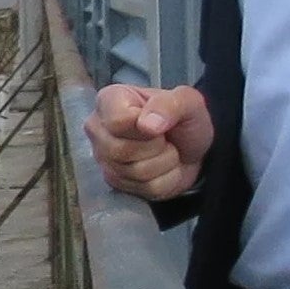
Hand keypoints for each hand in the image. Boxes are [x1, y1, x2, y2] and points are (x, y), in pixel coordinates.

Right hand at [85, 84, 213, 202]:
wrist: (192, 148)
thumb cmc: (185, 119)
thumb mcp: (187, 102)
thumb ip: (168, 105)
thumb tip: (146, 125)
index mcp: (109, 100)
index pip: (117, 122)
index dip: (144, 127)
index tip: (159, 123)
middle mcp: (98, 129)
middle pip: (121, 150)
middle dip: (156, 147)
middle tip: (165, 137)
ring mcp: (103, 158)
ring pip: (135, 171)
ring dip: (164, 162)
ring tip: (167, 150)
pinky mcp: (115, 183)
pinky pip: (145, 188)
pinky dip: (165, 179)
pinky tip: (163, 167)